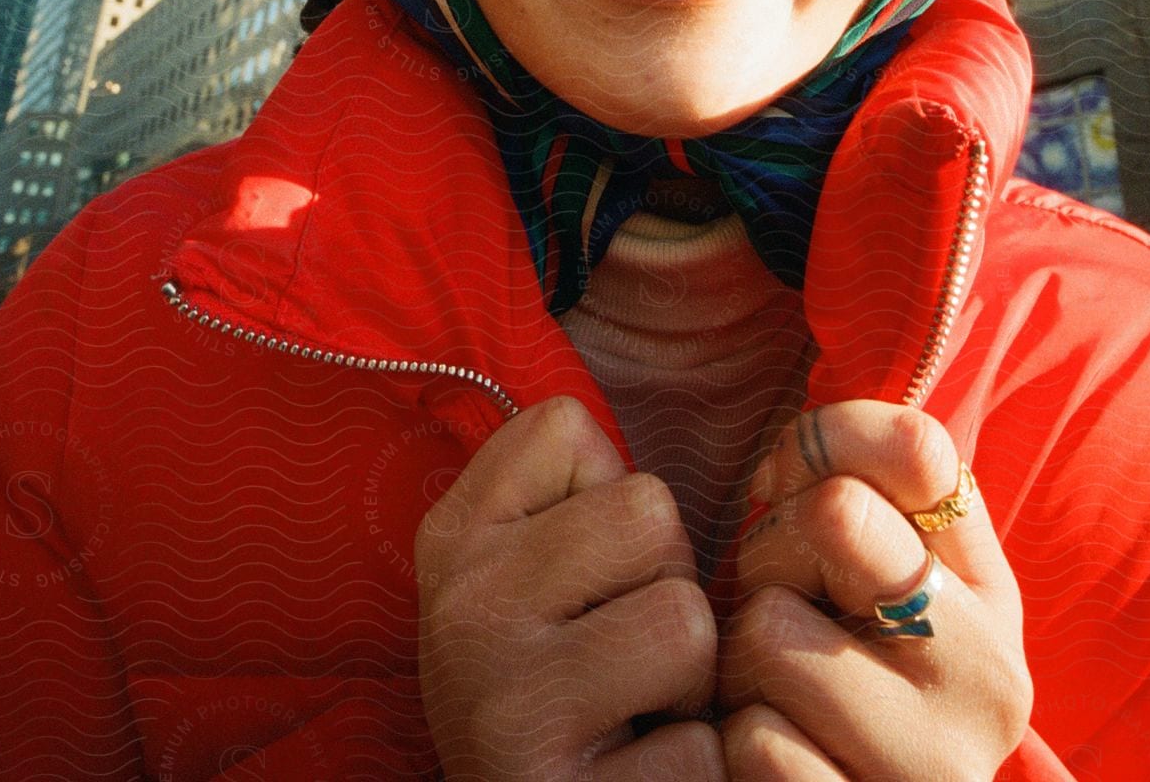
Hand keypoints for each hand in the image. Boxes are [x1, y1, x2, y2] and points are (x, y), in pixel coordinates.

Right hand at [414, 393, 726, 779]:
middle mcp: (462, 608)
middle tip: (624, 652)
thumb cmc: (550, 692)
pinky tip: (630, 779)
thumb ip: (568, 495)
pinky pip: (697, 750)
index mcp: (452, 537)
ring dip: (687, 683)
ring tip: (634, 714)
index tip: (581, 570)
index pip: (567, 424)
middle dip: (665, 582)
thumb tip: (635, 405)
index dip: (607, 494)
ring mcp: (503, 707)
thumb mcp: (524, 578)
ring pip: (687, 620)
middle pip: (648, 509)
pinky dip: (688, 772)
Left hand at [715, 402, 1032, 779]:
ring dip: (741, 658)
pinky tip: (780, 753)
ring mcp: (938, 761)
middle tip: (785, 604)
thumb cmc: (842, 671)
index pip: (918, 448)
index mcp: (990, 592)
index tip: (791, 484)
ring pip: (771, 631)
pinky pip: (757, 741)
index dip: (826, 440)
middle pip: (835, 512)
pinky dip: (738, 745)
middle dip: (772, 550)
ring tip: (779, 689)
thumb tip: (782, 464)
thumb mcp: (867, 576)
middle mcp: (991, 675)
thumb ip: (845, 485)